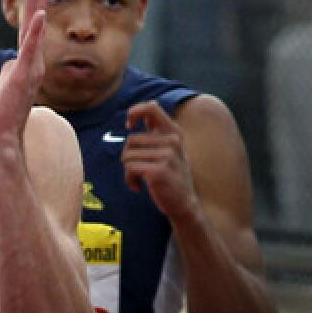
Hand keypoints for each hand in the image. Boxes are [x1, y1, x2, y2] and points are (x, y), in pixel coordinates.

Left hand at [0, 0, 46, 148]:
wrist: (2, 135)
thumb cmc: (2, 113)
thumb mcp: (4, 85)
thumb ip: (9, 71)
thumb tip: (10, 62)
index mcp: (27, 66)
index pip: (29, 33)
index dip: (30, 12)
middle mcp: (33, 65)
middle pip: (35, 28)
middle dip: (35, 3)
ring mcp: (30, 70)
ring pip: (34, 34)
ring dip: (36, 10)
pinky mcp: (23, 75)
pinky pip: (30, 49)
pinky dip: (36, 32)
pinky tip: (40, 15)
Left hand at [122, 101, 199, 220]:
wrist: (184, 204)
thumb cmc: (172, 177)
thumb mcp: (169, 150)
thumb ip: (156, 134)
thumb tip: (134, 116)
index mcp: (174, 132)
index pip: (151, 107)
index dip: (134, 112)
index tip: (129, 125)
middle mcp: (172, 141)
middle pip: (131, 140)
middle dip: (128, 156)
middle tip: (137, 170)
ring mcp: (167, 156)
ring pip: (127, 156)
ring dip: (128, 171)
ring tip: (139, 180)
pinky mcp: (158, 171)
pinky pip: (130, 168)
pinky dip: (129, 180)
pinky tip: (138, 187)